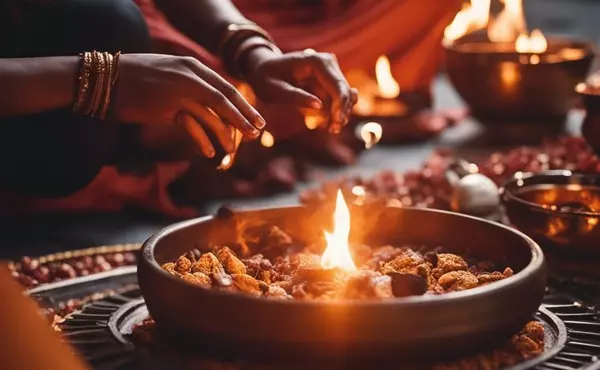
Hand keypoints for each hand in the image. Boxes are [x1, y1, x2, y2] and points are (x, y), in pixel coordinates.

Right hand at [112, 54, 264, 157]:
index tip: (257, 119)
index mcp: (193, 66)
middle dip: (244, 118)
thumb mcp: (170, 75)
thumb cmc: (138, 79)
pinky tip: (209, 152)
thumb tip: (212, 104)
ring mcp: (180, 90)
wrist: (106, 78)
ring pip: (213, 114)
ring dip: (226, 134)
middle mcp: (190, 75)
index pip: (226, 87)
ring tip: (233, 150)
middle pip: (226, 99)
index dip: (244, 105)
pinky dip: (203, 140)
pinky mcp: (167, 107)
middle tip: (257, 133)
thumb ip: (191, 85)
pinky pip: (193, 126)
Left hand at [244, 48, 357, 133]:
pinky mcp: (329, 81)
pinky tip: (329, 124)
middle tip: (333, 131)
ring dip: (341, 114)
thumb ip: (295, 96)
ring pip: (346, 96)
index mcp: (316, 62)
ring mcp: (330, 71)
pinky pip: (338, 99)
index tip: (335, 124)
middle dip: (342, 112)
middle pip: (345, 91)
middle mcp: (328, 62)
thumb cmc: (266, 79)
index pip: (338, 85)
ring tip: (331, 129)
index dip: (340, 106)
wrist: (264, 70)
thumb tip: (318, 105)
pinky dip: (336, 112)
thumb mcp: (274, 90)